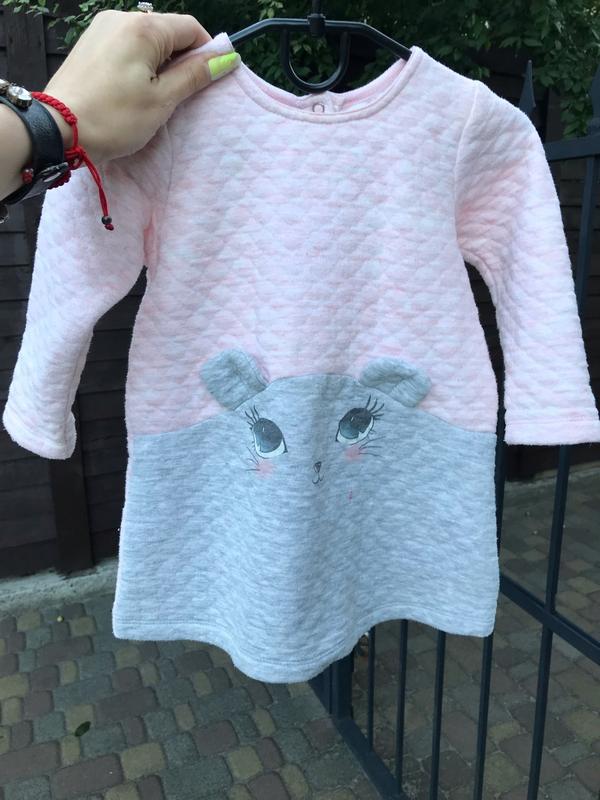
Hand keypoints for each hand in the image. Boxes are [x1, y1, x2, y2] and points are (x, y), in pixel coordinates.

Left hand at [42, 9, 239, 163]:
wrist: (58, 129)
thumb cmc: (114, 118)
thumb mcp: (162, 101)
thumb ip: (194, 76)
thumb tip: (225, 59)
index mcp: (143, 28)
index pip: (190, 28)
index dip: (207, 52)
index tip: (210, 79)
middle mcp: (121, 18)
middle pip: (167, 31)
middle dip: (181, 59)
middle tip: (181, 94)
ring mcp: (102, 28)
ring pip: (146, 39)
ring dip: (160, 63)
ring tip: (155, 96)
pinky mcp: (90, 42)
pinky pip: (126, 44)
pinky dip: (139, 63)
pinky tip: (134, 89)